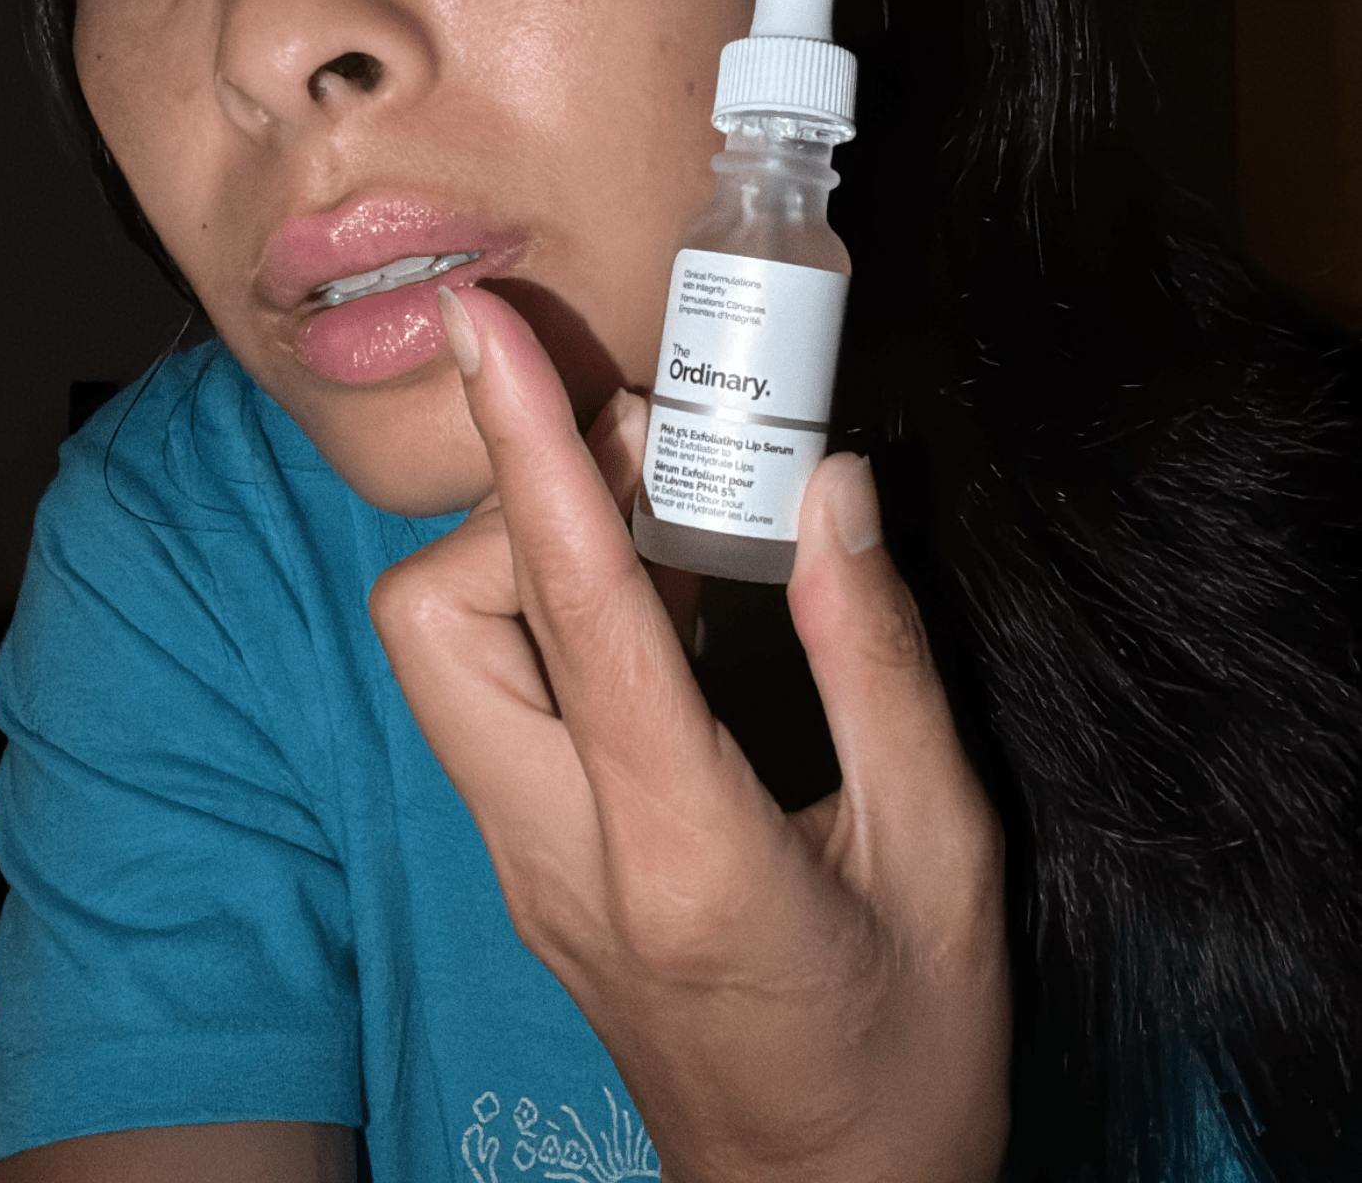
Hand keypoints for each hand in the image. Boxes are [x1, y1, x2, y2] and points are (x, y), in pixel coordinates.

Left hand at [369, 287, 1009, 1182]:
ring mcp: (524, 863)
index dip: (527, 444)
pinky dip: (549, 610)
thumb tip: (828, 487)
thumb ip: (878, 658)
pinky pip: (492, 696)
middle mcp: (559, 849)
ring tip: (666, 521)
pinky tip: (664, 600)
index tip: (488, 323)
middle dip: (513, 502)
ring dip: (526, 551)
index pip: (568, 608)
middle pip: (432, 621)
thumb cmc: (904, 1052)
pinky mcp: (528, 864)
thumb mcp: (943, 853)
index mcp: (677, 847)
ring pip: (442, 655)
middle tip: (647, 461)